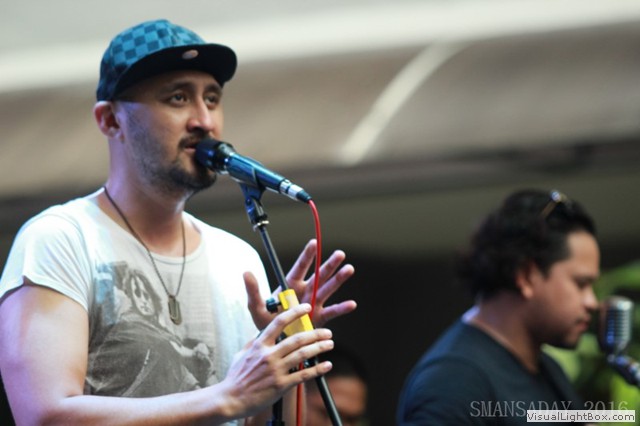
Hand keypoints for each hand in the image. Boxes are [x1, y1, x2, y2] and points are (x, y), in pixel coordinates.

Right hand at [220, 303, 333, 418]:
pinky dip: (317, 369)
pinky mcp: (281, 385)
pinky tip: (326, 365)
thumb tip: (261, 334)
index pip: (279, 322)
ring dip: (319, 348)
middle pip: (297, 339)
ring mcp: (276, 370)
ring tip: (329, 344)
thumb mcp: (242, 354)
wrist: (231, 399)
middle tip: (327, 332)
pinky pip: (303, 375)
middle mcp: (269, 355)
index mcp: (260, 345)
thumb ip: (254, 343)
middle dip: (315, 334)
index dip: (295, 312)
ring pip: (303, 355)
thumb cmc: (236, 377)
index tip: (307, 307)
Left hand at [244, 239, 356, 329]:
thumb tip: (245, 272)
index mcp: (290, 285)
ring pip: (328, 289)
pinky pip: (332, 311)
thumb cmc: (266, 322)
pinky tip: (351, 304)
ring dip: (338, 279)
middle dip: (329, 264)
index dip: (306, 256)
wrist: (275, 341)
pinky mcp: (319, 317)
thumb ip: (253, 291)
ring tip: (349, 269)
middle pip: (318, 275)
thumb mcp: (256, 307)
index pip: (300, 267)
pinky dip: (341, 308)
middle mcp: (304, 291)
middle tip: (340, 254)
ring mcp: (313, 303)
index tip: (314, 243)